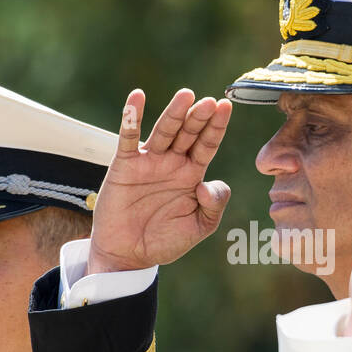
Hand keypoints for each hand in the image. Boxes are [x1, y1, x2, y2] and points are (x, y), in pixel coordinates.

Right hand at [87, 89, 232, 273]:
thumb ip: (214, 205)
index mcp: (192, 174)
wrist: (130, 256)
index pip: (208, 144)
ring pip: (164, 131)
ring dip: (174, 113)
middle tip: (210, 101)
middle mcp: (172, 163)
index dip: (217, 126)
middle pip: (188, 133)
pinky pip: (129, 138)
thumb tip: (206, 184)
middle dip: (199, 117)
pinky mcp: (125, 165)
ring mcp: (149, 162)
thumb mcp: (200, 227)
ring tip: (186, 96)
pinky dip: (131, 117)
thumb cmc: (165, 241)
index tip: (226, 107)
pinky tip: (136, 98)